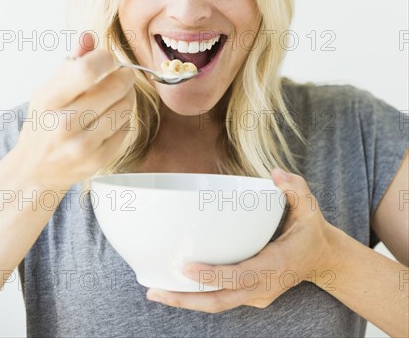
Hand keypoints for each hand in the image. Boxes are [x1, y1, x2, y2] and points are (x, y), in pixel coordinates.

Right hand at [16, 32, 135, 190]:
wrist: (36, 169)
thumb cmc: (45, 122)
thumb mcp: (48, 89)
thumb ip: (71, 62)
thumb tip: (88, 36)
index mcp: (50, 99)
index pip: (88, 69)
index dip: (106, 58)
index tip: (107, 59)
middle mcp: (64, 123)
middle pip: (115, 87)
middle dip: (125, 76)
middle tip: (123, 74)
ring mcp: (83, 145)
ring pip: (125, 107)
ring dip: (128, 95)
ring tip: (119, 94)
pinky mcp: (98, 160)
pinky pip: (126, 128)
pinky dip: (124, 118)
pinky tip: (113, 116)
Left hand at [146, 169, 340, 312]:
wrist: (322, 260)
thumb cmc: (310, 230)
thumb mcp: (309, 206)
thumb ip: (295, 188)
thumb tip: (275, 174)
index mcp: (276, 265)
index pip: (241, 275)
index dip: (214, 275)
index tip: (187, 269)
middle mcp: (264, 286)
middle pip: (221, 300)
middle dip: (187, 299)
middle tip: (155, 290)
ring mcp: (256, 295)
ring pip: (218, 304)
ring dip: (186, 301)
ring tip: (155, 290)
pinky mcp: (250, 295)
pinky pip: (221, 298)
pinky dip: (197, 295)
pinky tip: (174, 285)